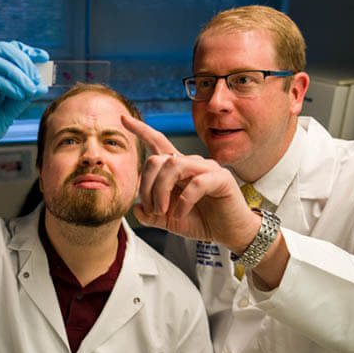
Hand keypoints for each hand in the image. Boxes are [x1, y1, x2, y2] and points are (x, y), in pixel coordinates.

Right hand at [0, 40, 48, 170]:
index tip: (44, 57)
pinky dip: (5, 83)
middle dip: (24, 63)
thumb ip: (23, 97)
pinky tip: (17, 94)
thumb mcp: (9, 111)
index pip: (9, 49)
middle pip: (3, 49)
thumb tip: (42, 86)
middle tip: (36, 81)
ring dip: (17, 74)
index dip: (27, 51)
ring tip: (29, 90)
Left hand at [121, 115, 258, 251]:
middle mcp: (192, 163)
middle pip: (158, 159)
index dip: (141, 130)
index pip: (158, 142)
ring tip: (163, 211)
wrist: (230, 232)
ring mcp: (207, 168)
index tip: (123, 119)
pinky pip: (196, 183)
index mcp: (179, 168)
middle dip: (147, 185)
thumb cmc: (202, 221)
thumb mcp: (170, 220)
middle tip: (151, 209)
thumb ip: (152, 214)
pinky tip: (181, 214)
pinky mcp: (221, 178)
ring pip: (174, 166)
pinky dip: (183, 201)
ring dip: (161, 191)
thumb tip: (136, 208)